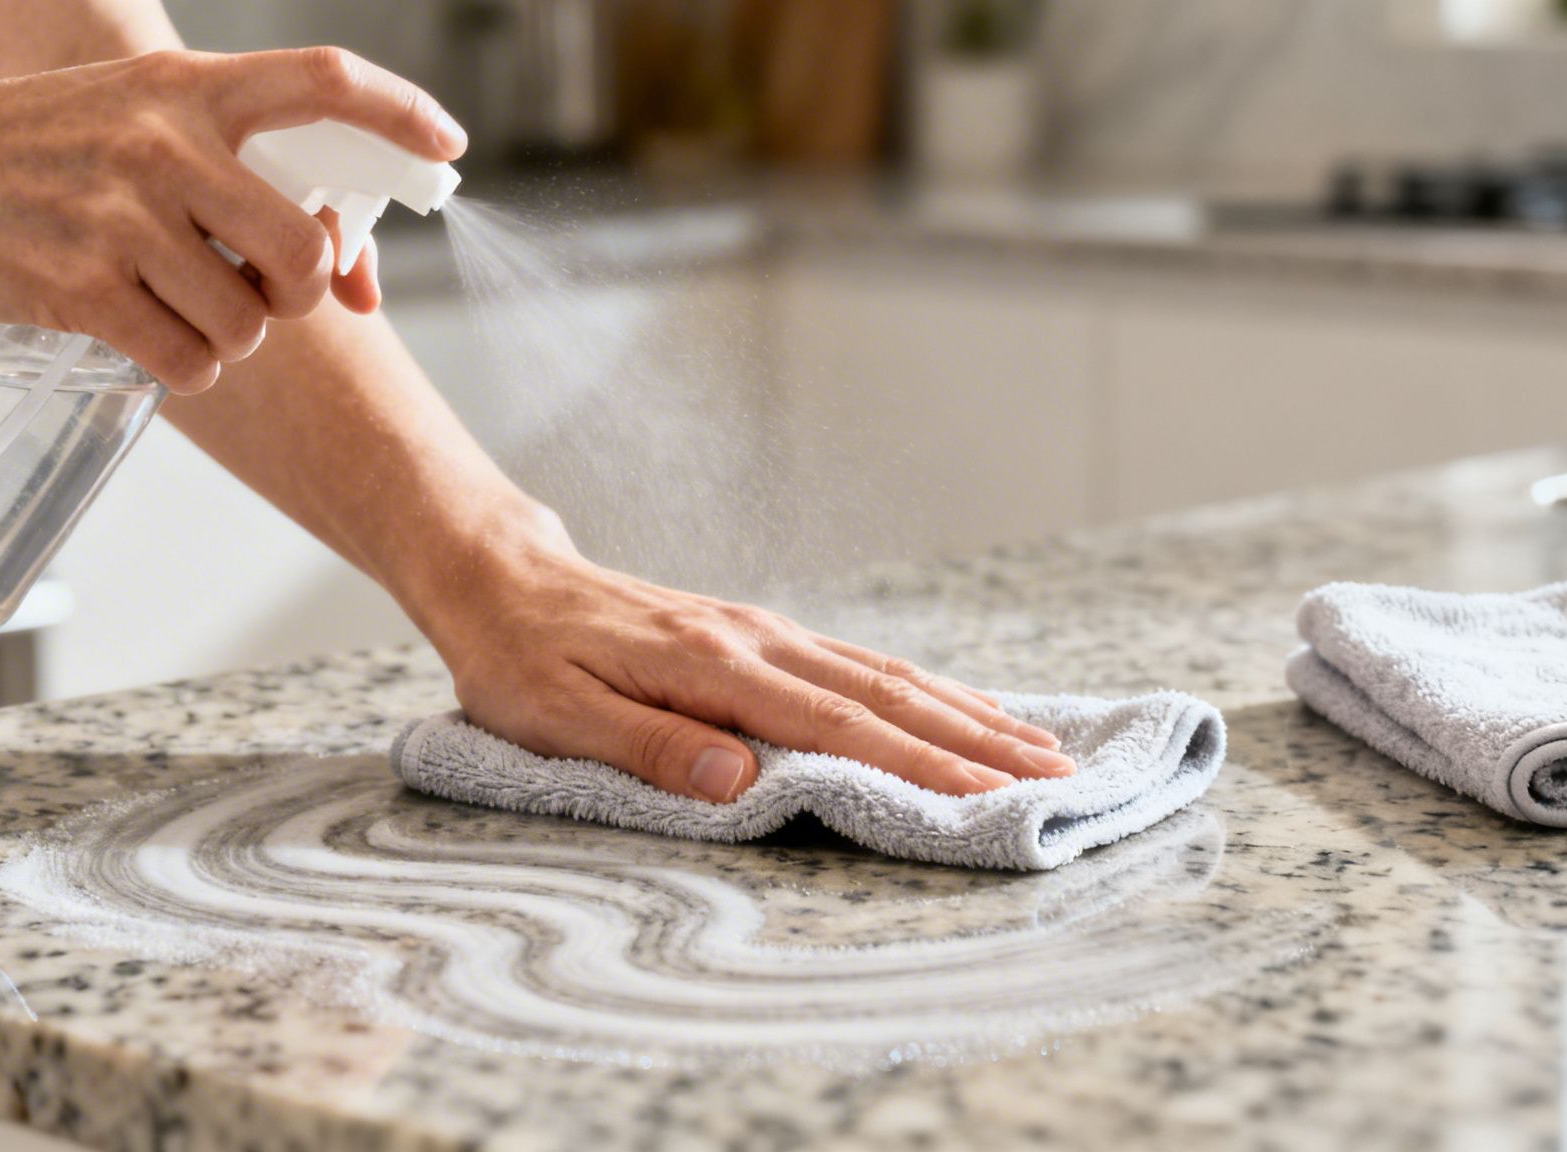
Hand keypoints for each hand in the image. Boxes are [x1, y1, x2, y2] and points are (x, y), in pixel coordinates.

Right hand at [0, 48, 464, 391]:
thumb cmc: (31, 152)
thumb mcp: (132, 120)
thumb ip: (231, 171)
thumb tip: (346, 266)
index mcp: (188, 91)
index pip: (325, 80)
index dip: (402, 114)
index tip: (448, 148)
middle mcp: (164, 146)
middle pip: (305, 249)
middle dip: (300, 293)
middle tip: (265, 294)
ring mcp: (122, 218)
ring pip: (249, 323)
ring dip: (230, 338)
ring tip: (176, 309)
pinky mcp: (82, 288)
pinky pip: (191, 363)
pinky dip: (186, 370)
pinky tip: (147, 340)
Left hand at [420, 529, 1075, 803]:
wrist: (503, 580)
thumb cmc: (519, 659)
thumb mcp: (554, 715)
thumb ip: (646, 747)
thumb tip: (739, 779)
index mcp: (712, 665)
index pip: (837, 724)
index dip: (920, 766)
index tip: (992, 799)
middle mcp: (755, 640)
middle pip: (889, 694)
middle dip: (980, 742)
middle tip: (1063, 781)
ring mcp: (763, 632)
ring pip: (888, 674)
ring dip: (969, 714)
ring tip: (1044, 749)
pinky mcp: (759, 635)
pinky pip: (861, 663)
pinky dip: (926, 690)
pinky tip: (963, 709)